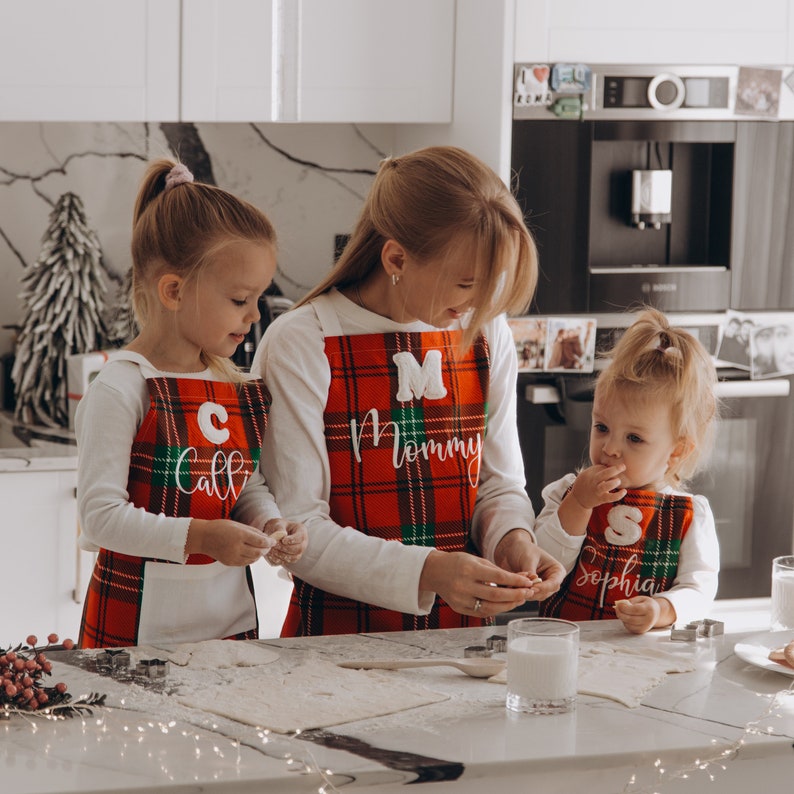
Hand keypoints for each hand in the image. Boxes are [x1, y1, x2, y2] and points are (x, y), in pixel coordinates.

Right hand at [186, 518, 274, 565]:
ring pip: (253, 559)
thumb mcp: (238, 525)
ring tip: (260, 548)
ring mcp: (233, 557)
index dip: (270, 542)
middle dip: (266, 549)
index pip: (261, 542)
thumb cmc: (220, 528)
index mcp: (239, 535)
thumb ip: (253, 532)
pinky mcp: (230, 563)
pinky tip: (251, 553)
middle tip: (268, 545)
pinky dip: (251, 559)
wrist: (203, 538)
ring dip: (259, 554)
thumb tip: (266, 538)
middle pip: (259, 552)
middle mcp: (237, 547)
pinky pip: (246, 563)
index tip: (273, 541)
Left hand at [262, 518, 307, 564]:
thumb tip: (282, 535)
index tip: (283, 540)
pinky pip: (288, 562)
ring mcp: (298, 551)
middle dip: (286, 548)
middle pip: (299, 549)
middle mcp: (303, 542)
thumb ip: (280, 528)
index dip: (292, 540)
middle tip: (275, 546)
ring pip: (294, 558)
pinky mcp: (292, 558)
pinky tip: (271, 555)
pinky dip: (279, 560)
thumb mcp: (278, 523)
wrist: (274, 532)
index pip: (301, 537)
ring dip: (282, 555)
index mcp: (302, 531)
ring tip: (272, 550)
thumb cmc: (278, 526)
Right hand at [419, 550, 537, 617]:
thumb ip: (497, 571)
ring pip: (490, 607)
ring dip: (509, 605)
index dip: (515, 580)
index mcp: (469, 569)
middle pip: (496, 595)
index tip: (529, 581)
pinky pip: (482, 613)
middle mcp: (464, 585)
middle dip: (516, 595)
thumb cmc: (458, 563)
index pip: (498, 576)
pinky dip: (496, 610)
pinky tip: (506, 605)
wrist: (434, 572)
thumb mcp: (477, 560)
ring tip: (520, 600)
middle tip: (529, 593)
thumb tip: (521, 579)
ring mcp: (461, 599)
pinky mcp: (459, 608)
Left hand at [493, 529, 565, 600]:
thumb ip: (531, 572)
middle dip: (533, 592)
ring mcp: (541, 587)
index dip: (544, 588)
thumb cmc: (523, 549)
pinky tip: (512, 587)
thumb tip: (531, 585)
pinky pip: (527, 596)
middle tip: (521, 589)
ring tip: (514, 585)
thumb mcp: (528, 558)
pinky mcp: (531, 590)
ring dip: (525, 593)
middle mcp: (551, 581)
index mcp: (557, 570)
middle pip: (546, 593)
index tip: (533, 588)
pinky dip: (520, 593)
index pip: (554, 584)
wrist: (512, 549)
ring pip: (536, 596)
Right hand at [570, 464, 626, 509]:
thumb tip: (613, 464)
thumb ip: (598, 469)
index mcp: (590, 472)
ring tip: (618, 481)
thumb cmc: (586, 484)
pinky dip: (618, 495)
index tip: (618, 469)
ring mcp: (596, 490)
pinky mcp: (600, 499)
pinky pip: (609, 498)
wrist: (577, 499)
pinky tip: (624, 491)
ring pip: (604, 487)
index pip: (602, 467)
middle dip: (613, 470)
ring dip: (612, 483)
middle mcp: (593, 481)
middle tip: (623, 466)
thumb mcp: (588, 473)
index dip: (611, 468)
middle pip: (603, 474)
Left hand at [614, 596, 674, 633]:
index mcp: (649, 609)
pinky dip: (625, 623)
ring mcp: (645, 627)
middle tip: (617, 608)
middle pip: (631, 619)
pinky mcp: (641, 631)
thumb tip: (620, 605)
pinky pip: (630, 628)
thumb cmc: (646, 604)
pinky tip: (625, 617)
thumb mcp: (641, 599)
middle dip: (621, 614)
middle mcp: (648, 620)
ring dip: (622, 618)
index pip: (635, 610)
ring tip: (621, 612)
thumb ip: (631, 601)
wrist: (656, 614)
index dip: (625, 608)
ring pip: (629, 625)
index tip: (619, 604)